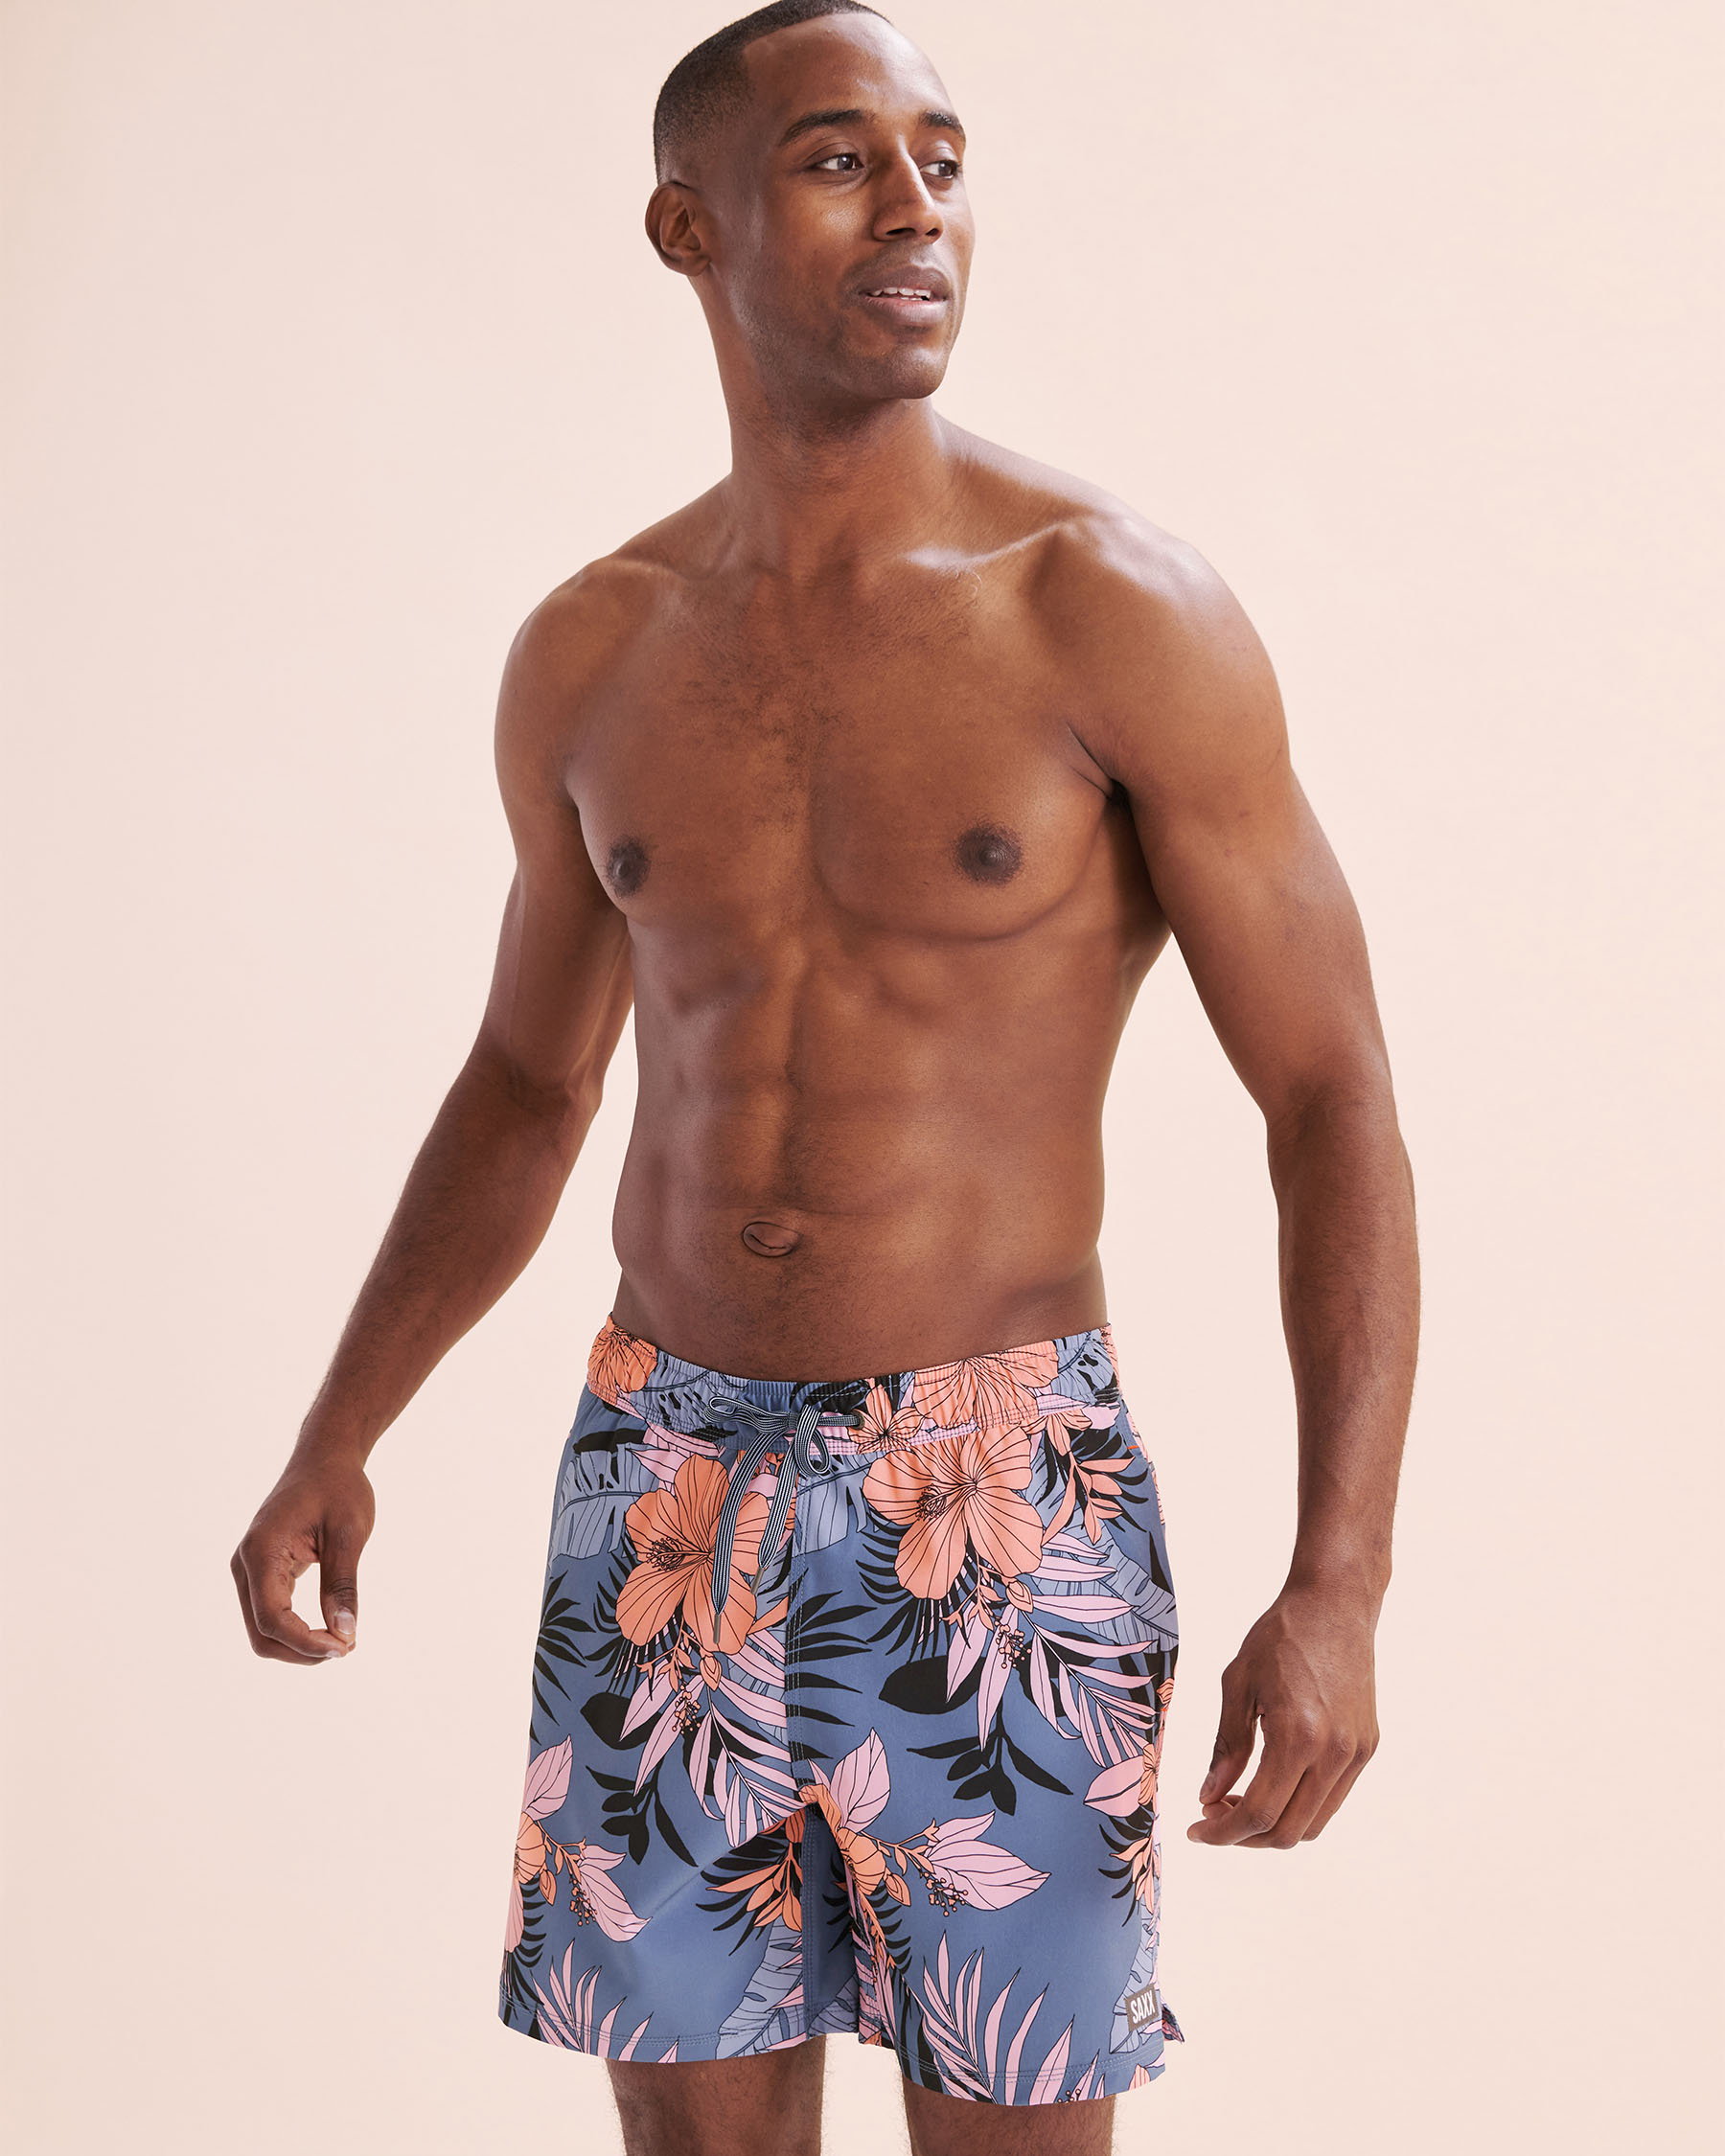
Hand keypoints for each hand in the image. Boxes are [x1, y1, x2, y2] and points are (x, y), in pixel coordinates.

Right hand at [231, 1458, 374, 1663]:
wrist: (324, 1458)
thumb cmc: (338, 1488)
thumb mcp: (348, 1533)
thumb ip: (342, 1584)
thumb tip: (345, 1634)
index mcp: (261, 1552)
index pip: (272, 1618)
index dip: (306, 1643)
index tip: (345, 1647)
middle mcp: (246, 1565)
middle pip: (262, 1634)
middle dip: (302, 1650)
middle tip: (347, 1647)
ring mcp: (250, 1570)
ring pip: (264, 1630)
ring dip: (300, 1645)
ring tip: (343, 1640)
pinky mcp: (262, 1573)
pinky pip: (272, 1614)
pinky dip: (298, 1630)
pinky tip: (331, 1629)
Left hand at [1186, 1580, 1379, 1847]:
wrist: (1334, 1604)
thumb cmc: (1280, 1635)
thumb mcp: (1237, 1684)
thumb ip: (1226, 1747)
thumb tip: (1208, 1797)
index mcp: (1298, 1736)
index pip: (1260, 1814)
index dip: (1223, 1833)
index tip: (1196, 1830)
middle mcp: (1335, 1753)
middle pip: (1289, 1830)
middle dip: (1245, 1836)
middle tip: (1213, 1816)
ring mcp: (1356, 1753)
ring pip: (1314, 1822)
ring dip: (1274, 1825)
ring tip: (1238, 1801)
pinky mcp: (1366, 1747)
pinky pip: (1332, 1798)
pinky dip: (1299, 1805)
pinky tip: (1271, 1784)